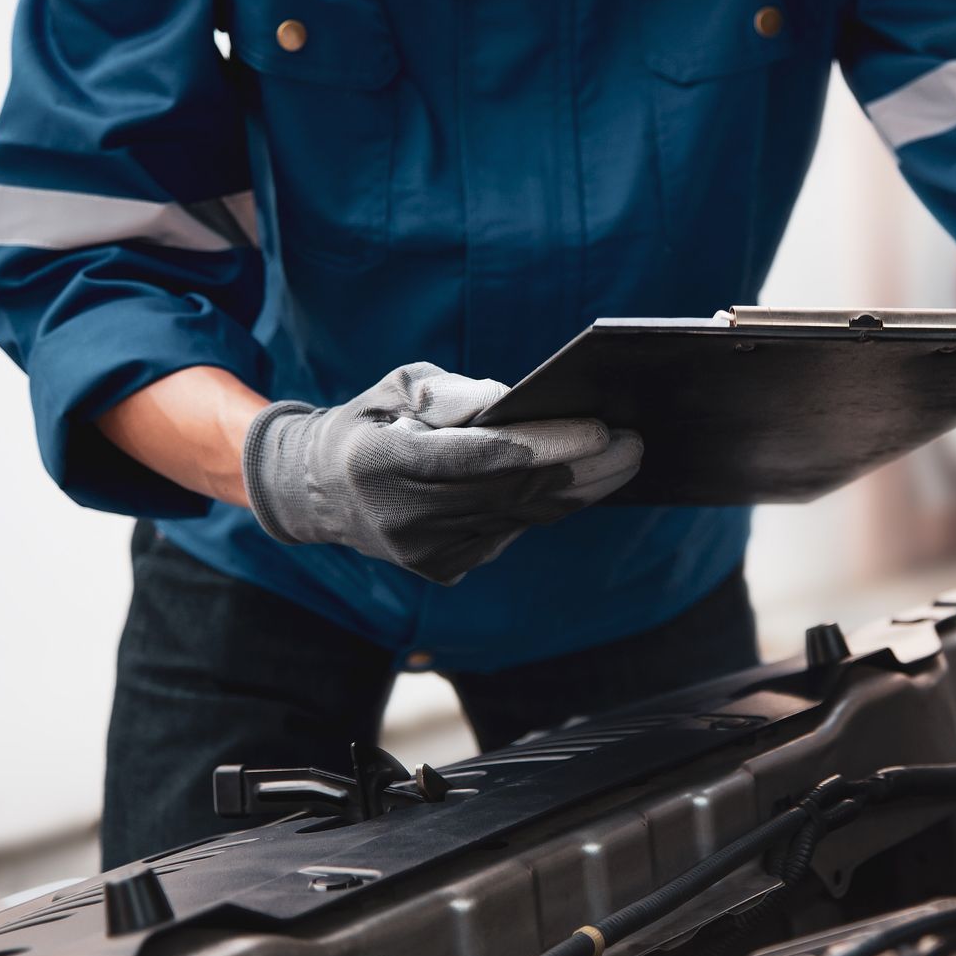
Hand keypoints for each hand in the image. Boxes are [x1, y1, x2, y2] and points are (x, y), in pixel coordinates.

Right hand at [241, 362, 640, 583]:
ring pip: (520, 519)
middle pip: (513, 493)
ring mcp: (424, 552)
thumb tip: (515, 403)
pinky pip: (509, 534)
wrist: (320, 491)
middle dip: (582, 468)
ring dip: (579, 491)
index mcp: (384, 463)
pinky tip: (583, 484)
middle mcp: (404, 517)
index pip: (481, 457)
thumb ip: (454, 395)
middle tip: (635, 443)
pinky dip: (547, 508)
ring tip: (625, 461)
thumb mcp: (400, 387)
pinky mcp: (442, 568)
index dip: (545, 445)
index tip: (599, 428)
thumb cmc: (372, 422)